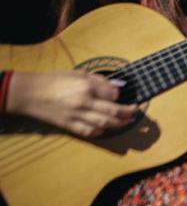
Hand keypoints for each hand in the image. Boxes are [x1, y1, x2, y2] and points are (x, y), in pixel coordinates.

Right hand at [6, 71, 139, 137]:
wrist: (29, 94)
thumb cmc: (53, 80)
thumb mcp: (77, 73)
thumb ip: (98, 80)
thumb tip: (114, 87)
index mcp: (86, 87)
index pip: (113, 94)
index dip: (120, 95)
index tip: (121, 95)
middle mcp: (84, 102)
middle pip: (113, 111)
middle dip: (129, 112)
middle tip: (137, 111)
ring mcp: (76, 116)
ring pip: (105, 124)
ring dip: (120, 124)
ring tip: (128, 121)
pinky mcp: (69, 125)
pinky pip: (90, 131)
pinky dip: (101, 131)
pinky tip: (106, 128)